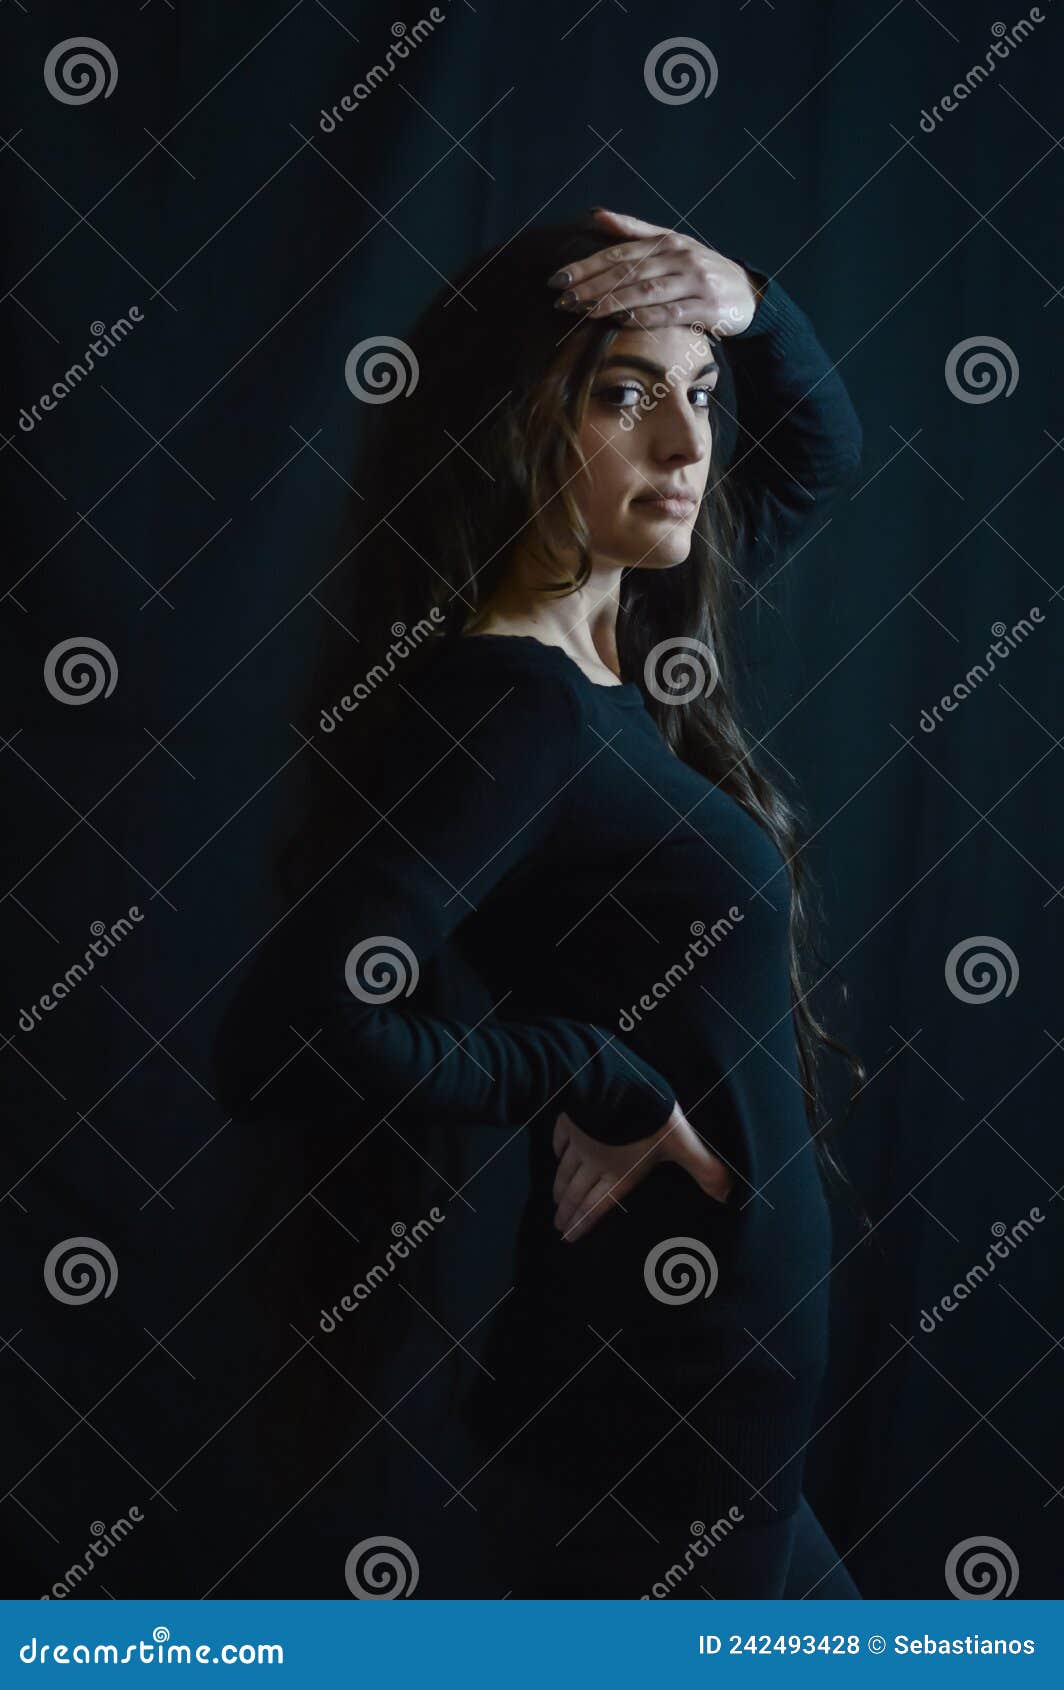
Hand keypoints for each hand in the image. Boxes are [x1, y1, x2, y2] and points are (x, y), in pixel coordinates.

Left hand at [548, 209, 760, 338]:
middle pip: (627, 272)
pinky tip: (621, 322)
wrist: (748, 293)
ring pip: (646, 291)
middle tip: (563, 299)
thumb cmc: (700, 270)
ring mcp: (694, 282)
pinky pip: (670, 314)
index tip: (557, 279)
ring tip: (585, 312)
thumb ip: (633, 231)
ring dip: (612, 302)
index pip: (618, 253)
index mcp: (666, 242)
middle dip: (592, 286)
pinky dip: (644, 318)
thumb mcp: (671, 243)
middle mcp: (679, 257)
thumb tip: (596, 215)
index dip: (586, 266)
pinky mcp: (707, 308)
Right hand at [552, 1098, 734, 1243]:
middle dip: (568, 1211)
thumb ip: (703, 1168)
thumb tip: (728, 1194)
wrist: (613, 1080)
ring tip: (555, 1201)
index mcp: (621, 1171)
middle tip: (557, 1225)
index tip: (568, 1236)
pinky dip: (558, 1152)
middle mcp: (597, 1162)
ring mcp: (582, 1140)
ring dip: (560, 1187)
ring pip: (567, 1169)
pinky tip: (556, 1156)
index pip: (599, 1204)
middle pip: (579, 1191)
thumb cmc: (648, 1115)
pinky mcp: (573, 1118)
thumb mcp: (682, 1142)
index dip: (583, 1222)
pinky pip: (562, 1140)